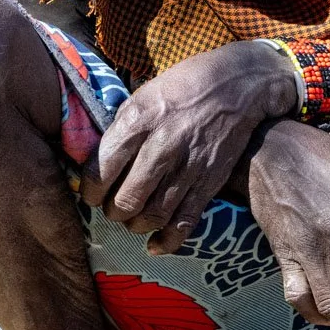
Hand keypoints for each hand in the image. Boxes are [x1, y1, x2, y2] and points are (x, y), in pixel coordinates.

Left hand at [88, 39, 298, 254]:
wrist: (239, 84)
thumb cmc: (185, 85)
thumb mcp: (145, 93)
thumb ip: (123, 127)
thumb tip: (97, 158)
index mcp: (140, 120)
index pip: (102, 167)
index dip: (89, 189)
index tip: (89, 194)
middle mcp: (162, 145)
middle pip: (126, 198)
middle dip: (112, 212)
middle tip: (111, 209)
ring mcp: (188, 166)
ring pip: (153, 215)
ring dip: (135, 225)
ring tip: (131, 220)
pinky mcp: (210, 181)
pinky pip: (185, 222)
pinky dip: (167, 240)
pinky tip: (154, 245)